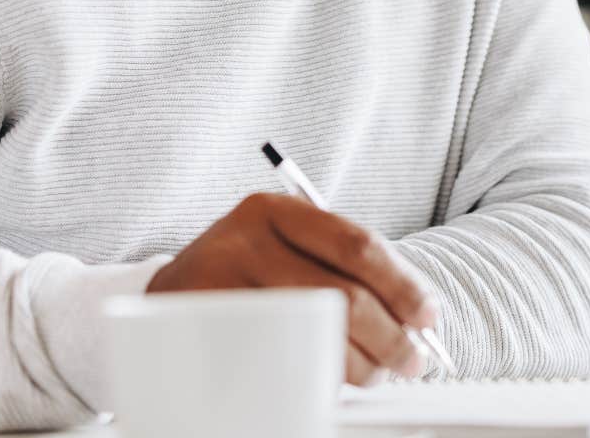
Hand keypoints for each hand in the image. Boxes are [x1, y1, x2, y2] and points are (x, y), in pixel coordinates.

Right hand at [147, 192, 439, 385]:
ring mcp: (221, 284)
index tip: (428, 316)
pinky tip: (330, 379)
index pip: (356, 244)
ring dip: (360, 364)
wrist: (161, 300)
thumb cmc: (243, 279)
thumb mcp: (283, 252)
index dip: (401, 284)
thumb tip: (417, 315)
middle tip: (411, 360)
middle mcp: (244, 238)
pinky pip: (279, 359)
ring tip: (375, 374)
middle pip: (342, 294)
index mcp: (274, 210)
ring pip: (315, 333)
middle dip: (389, 336)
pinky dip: (316, 376)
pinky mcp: (208, 328)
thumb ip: (343, 271)